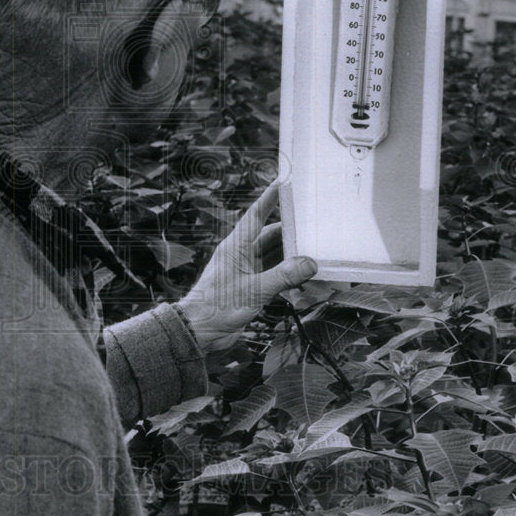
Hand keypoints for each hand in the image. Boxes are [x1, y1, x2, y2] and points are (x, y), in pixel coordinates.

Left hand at [175, 179, 316, 353]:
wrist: (200, 332)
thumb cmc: (217, 307)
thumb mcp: (254, 290)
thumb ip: (283, 276)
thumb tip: (309, 263)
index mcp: (235, 247)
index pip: (255, 215)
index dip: (269, 198)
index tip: (283, 183)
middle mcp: (241, 255)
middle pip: (271, 236)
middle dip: (292, 234)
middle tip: (315, 230)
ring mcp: (246, 271)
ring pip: (274, 257)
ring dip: (292, 258)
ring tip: (315, 256)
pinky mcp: (250, 288)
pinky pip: (274, 276)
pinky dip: (288, 277)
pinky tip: (304, 280)